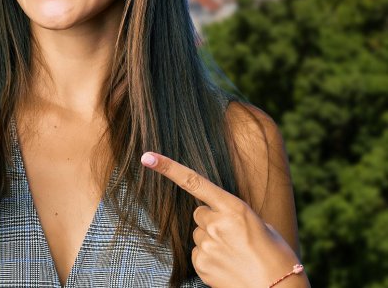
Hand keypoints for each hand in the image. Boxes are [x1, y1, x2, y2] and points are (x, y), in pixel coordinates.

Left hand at [141, 152, 305, 287]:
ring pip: (199, 235)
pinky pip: (198, 254)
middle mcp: (216, 223)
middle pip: (199, 213)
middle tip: (234, 238)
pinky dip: (209, 259)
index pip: (193, 181)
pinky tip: (228, 267)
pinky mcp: (201, 265)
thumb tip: (219, 215)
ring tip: (235, 256)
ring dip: (211, 241)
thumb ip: (233, 214)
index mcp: (233, 207)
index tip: (147, 157)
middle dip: (211, 221)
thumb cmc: (277, 258)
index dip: (168, 168)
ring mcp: (206, 245)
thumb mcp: (260, 225)